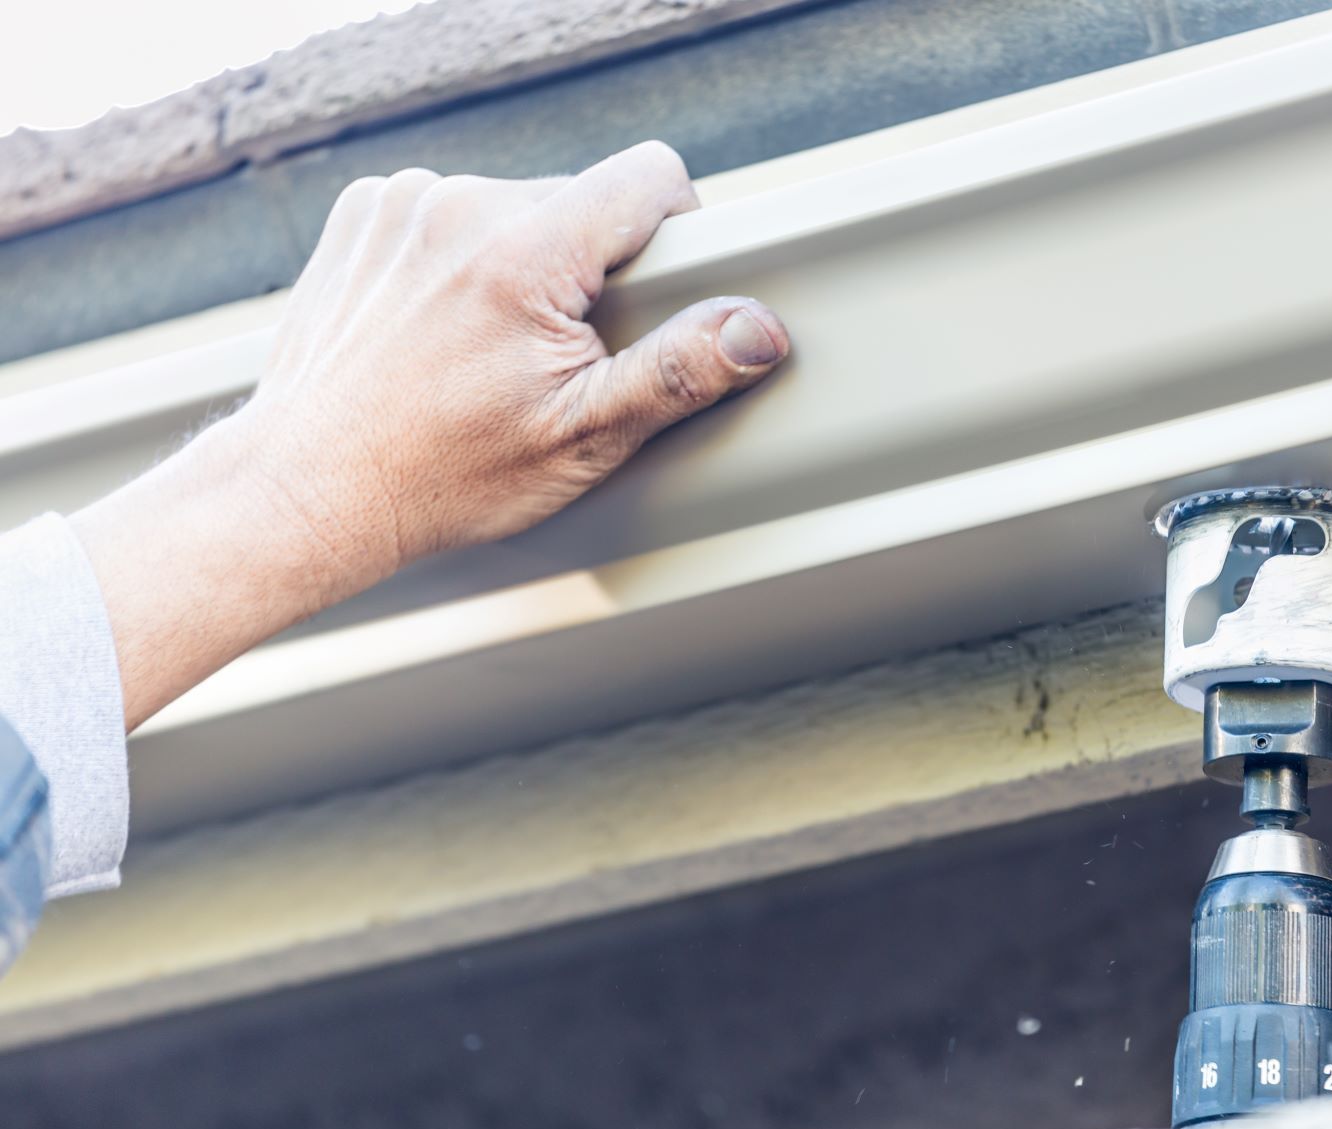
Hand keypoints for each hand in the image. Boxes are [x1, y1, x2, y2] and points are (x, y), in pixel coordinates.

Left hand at [72, 141, 789, 729]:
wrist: (311, 487)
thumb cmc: (445, 475)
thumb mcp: (583, 439)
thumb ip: (678, 373)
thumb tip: (758, 330)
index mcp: (524, 252)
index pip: (648, 175)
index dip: (675, 227)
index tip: (661, 288)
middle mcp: (460, 204)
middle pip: (580, 199)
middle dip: (591, 266)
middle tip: (563, 354)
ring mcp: (403, 202)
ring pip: (515, 206)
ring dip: (525, 261)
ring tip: (492, 348)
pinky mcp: (365, 214)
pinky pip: (452, 211)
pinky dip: (463, 258)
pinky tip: (445, 328)